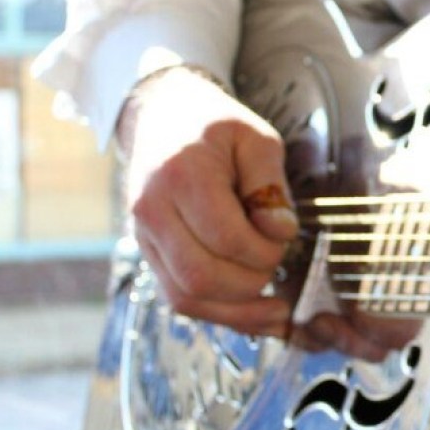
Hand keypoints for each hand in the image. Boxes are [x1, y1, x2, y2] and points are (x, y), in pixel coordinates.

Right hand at [120, 66, 297, 337]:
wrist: (161, 116)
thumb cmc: (213, 126)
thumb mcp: (256, 137)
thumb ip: (271, 184)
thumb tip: (281, 232)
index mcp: (181, 176)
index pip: (226, 237)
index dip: (265, 249)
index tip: (285, 236)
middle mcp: (153, 211)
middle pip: (202, 275)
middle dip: (252, 280)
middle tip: (276, 261)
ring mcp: (144, 237)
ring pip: (186, 297)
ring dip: (237, 309)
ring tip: (275, 305)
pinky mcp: (149, 254)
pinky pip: (179, 299)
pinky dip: (219, 313)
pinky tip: (254, 312)